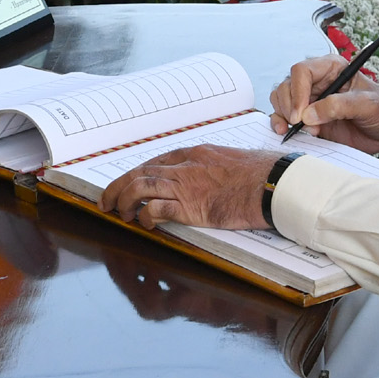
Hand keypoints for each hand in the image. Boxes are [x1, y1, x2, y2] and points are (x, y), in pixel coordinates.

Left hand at [101, 145, 283, 230]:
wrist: (271, 183)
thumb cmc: (258, 175)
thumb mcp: (229, 163)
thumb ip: (210, 170)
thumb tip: (205, 181)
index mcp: (193, 153)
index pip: (154, 161)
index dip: (135, 174)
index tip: (127, 184)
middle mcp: (184, 166)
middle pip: (139, 172)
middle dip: (117, 186)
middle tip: (107, 200)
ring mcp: (185, 185)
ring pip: (139, 187)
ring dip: (124, 201)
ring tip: (120, 214)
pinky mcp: (190, 206)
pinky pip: (156, 209)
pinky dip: (145, 216)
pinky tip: (145, 224)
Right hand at [269, 54, 378, 153]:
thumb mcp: (367, 104)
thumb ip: (339, 106)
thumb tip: (308, 115)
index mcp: (331, 68)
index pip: (302, 71)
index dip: (297, 91)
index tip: (301, 114)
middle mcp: (317, 82)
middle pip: (287, 85)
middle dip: (288, 105)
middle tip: (298, 123)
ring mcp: (310, 100)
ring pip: (281, 100)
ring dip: (282, 115)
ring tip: (300, 130)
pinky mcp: (308, 118)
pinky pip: (284, 117)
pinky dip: (281, 124)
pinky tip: (289, 133)